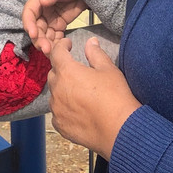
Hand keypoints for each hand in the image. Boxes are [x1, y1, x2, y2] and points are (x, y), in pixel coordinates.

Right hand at [22, 0, 86, 54]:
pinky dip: (57, 43)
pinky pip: (56, 37)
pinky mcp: (60, 24)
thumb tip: (43, 1)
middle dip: (39, 39)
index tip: (33, 34)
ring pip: (45, 35)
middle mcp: (43, 11)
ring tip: (53, 52)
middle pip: (36, 28)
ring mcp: (51, 19)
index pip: (29, 13)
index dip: (29, 24)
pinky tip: (63, 48)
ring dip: (47, 44)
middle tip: (46, 49)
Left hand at [47, 37, 140, 159]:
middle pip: (53, 73)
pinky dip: (64, 108)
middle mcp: (57, 90)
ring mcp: (57, 109)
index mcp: (67, 72)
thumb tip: (90, 42)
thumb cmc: (115, 97)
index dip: (61, 45)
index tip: (68, 44)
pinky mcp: (60, 125)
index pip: (57, 52)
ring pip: (54, 93)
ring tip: (78, 92)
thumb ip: (96, 53)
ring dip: (62, 89)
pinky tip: (77, 109)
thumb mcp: (108, 69)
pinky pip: (57, 112)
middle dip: (62, 68)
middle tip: (75, 69)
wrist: (119, 130)